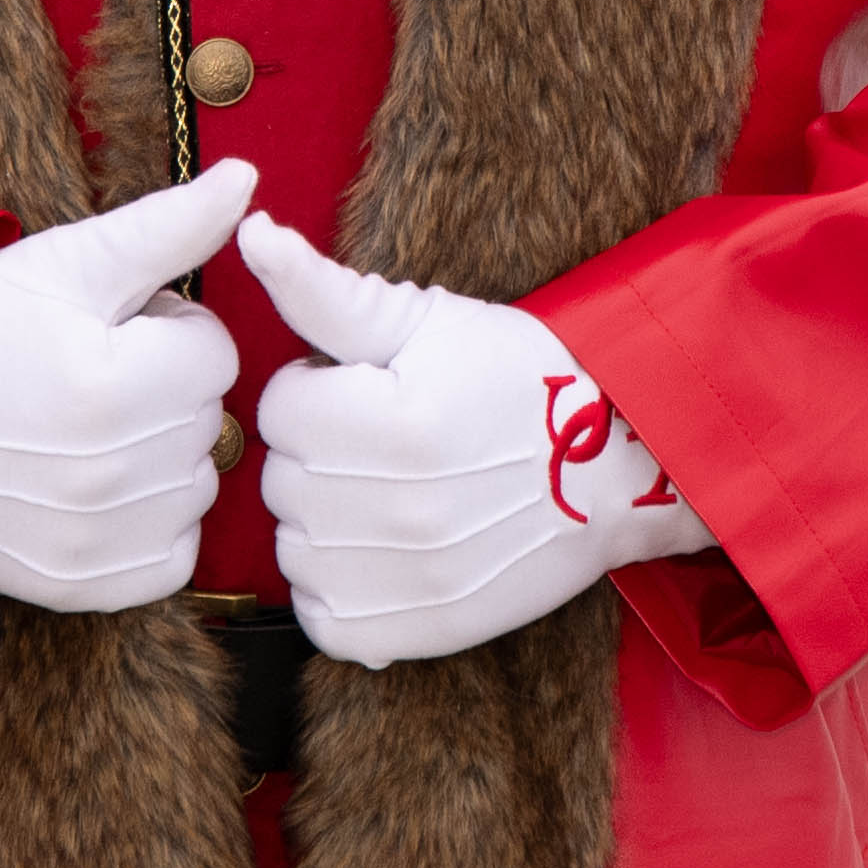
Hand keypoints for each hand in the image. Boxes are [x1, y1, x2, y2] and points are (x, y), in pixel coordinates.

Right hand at [0, 162, 257, 616]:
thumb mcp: (66, 262)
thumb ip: (169, 225)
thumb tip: (248, 178)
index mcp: (118, 384)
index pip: (214, 352)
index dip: (161, 331)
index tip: (100, 334)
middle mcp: (114, 472)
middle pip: (204, 418)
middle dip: (159, 390)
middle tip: (79, 379)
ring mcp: (99, 537)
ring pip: (194, 485)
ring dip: (156, 457)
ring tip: (76, 433)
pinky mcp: (83, 586)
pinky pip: (170, 554)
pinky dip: (144, 525)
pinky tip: (88, 491)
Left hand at [231, 210, 715, 665]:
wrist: (616, 467)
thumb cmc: (520, 380)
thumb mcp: (426, 320)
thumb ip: (323, 289)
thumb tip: (251, 234)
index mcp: (390, 424)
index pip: (280, 404)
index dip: (323, 385)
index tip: (376, 388)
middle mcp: (395, 510)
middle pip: (281, 477)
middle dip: (322, 449)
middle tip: (389, 439)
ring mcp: (407, 578)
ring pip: (295, 547)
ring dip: (325, 520)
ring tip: (389, 493)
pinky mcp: (418, 632)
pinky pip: (324, 619)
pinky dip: (339, 589)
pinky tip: (383, 550)